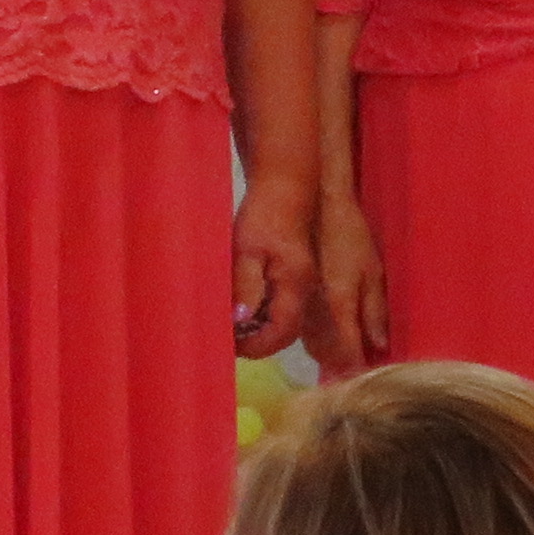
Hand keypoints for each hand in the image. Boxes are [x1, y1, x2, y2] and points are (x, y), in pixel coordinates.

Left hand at [233, 177, 316, 362]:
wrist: (284, 187)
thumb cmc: (263, 216)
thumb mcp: (246, 250)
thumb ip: (245, 286)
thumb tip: (241, 322)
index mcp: (294, 285)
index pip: (282, 332)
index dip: (257, 346)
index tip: (232, 347)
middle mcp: (304, 288)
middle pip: (286, 332)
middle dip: (258, 342)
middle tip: (229, 340)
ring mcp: (303, 282)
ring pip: (285, 319)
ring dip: (260, 328)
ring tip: (232, 326)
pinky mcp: (296, 274)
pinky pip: (282, 305)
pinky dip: (264, 313)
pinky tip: (244, 306)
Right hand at [310, 190, 390, 372]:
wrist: (319, 208)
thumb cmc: (351, 237)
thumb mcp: (372, 271)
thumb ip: (375, 311)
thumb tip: (379, 345)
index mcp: (339, 305)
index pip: (347, 350)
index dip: (357, 368)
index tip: (367, 380)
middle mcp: (316, 311)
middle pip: (327, 355)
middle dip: (342, 368)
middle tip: (359, 374)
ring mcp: (302, 305)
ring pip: (313, 346)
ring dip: (329, 358)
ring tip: (347, 363)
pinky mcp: (294, 298)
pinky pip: (304, 332)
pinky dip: (318, 343)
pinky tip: (330, 343)